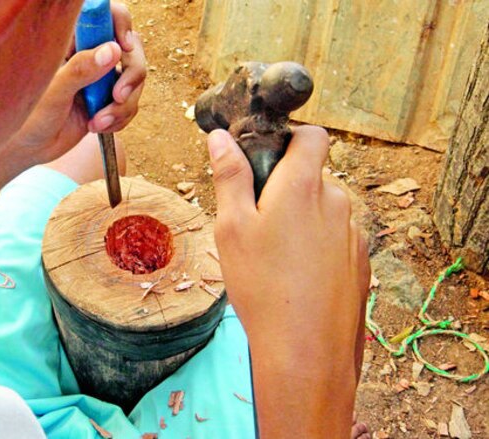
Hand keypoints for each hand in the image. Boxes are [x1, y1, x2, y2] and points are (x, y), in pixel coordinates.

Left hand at [9, 2, 145, 164]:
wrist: (29, 148)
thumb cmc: (29, 116)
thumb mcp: (53, 93)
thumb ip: (80, 70)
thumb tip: (112, 51)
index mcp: (70, 40)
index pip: (105, 16)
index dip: (120, 25)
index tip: (122, 47)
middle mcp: (89, 53)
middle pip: (130, 48)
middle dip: (131, 74)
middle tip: (118, 96)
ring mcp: (101, 76)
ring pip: (134, 78)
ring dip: (123, 105)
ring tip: (99, 122)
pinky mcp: (107, 99)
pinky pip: (130, 102)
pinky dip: (121, 118)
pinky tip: (99, 127)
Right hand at [208, 127, 369, 436]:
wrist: (306, 349)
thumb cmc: (262, 286)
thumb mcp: (232, 228)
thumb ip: (230, 177)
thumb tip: (221, 137)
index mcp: (303, 186)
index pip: (312, 136)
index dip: (290, 138)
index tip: (265, 159)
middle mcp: (336, 202)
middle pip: (313, 176)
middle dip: (286, 187)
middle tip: (256, 221)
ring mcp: (353, 233)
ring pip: (323, 210)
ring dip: (301, 219)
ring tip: (274, 257)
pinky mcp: (360, 261)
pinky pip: (335, 238)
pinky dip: (316, 245)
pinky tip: (295, 277)